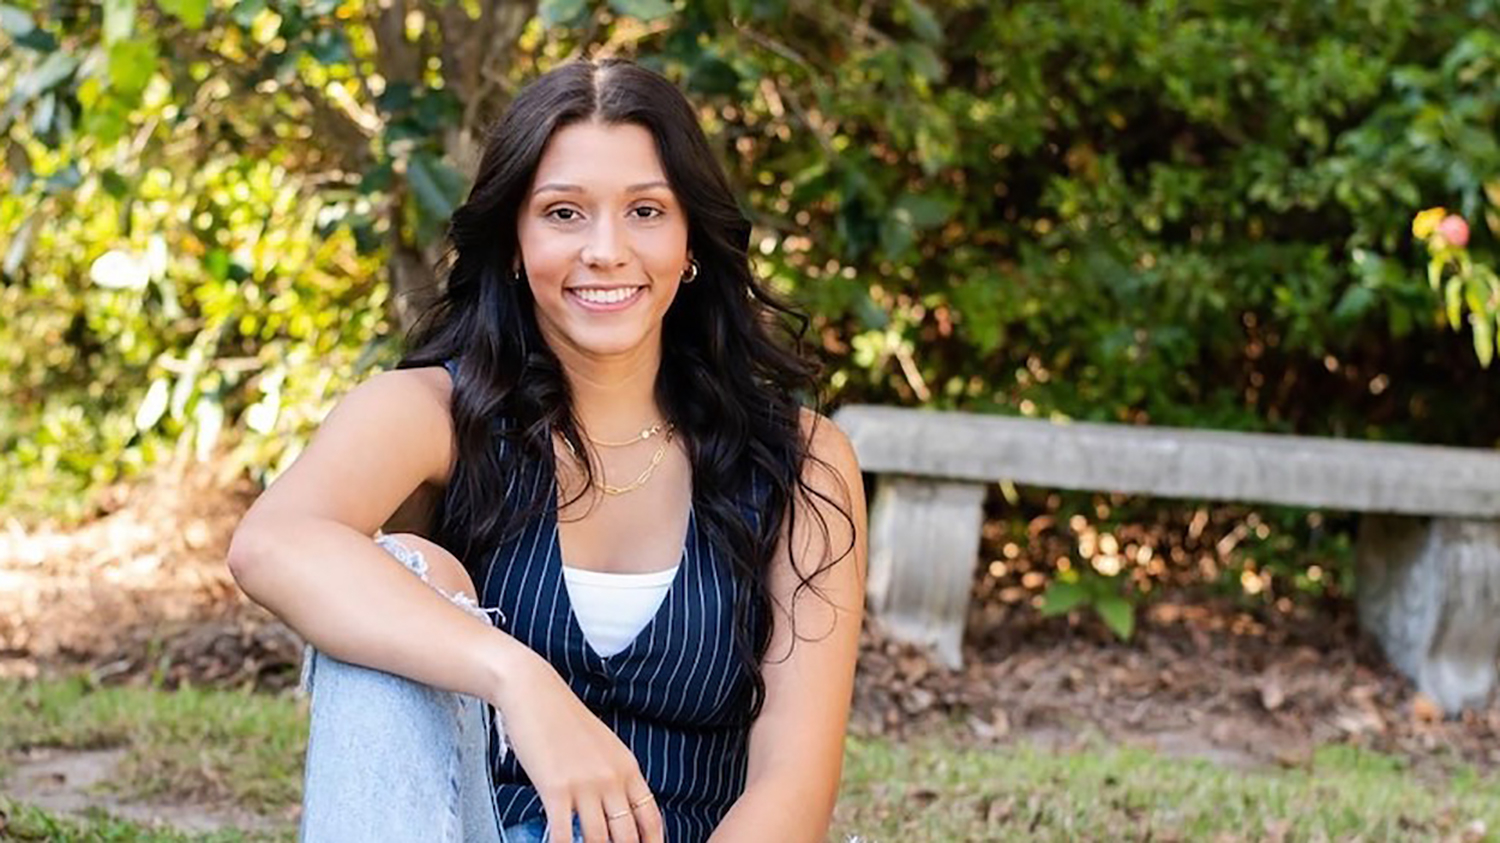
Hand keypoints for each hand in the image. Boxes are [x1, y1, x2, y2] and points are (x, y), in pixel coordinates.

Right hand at [493, 649, 664, 842]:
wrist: (535, 693)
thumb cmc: (565, 720)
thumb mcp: (603, 746)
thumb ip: (614, 777)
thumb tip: (616, 810)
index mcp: (628, 768)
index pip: (650, 818)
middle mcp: (612, 779)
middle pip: (627, 836)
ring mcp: (585, 785)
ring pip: (599, 841)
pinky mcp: (556, 789)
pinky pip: (565, 835)